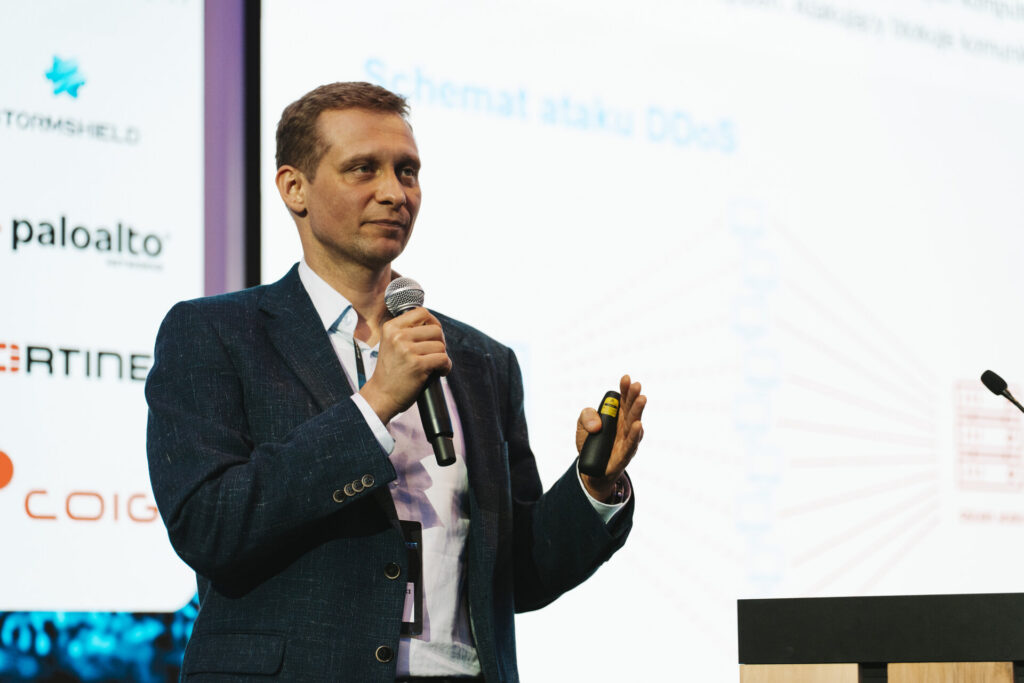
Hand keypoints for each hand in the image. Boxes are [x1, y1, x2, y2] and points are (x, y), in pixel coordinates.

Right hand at [359, 307, 451, 423]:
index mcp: (391, 327)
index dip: (433, 322)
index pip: (421, 312)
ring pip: (441, 346)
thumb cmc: (390, 371)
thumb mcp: (391, 343)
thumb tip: (433, 322)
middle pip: (436, 329)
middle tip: (434, 353)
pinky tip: (439, 372)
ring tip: (434, 365)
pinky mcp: (418, 365)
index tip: (433, 335)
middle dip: (440, 342)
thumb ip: (407, 330)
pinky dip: (445, 367)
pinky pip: (443, 359)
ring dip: (442, 357)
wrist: (381, 395)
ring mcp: (407, 350)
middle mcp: (398, 336)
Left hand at [577, 375, 645, 501]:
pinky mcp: (625, 455)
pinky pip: (631, 444)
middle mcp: (625, 427)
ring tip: (641, 399)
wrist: (592, 469)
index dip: (624, 390)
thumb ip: (586, 417)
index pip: (622, 400)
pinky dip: (634, 435)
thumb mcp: (581, 426)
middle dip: (633, 396)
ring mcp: (627, 440)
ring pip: (634, 424)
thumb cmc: (591, 444)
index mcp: (617, 417)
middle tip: (636, 385)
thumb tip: (597, 424)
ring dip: (638, 411)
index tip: (625, 378)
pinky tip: (638, 425)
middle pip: (631, 409)